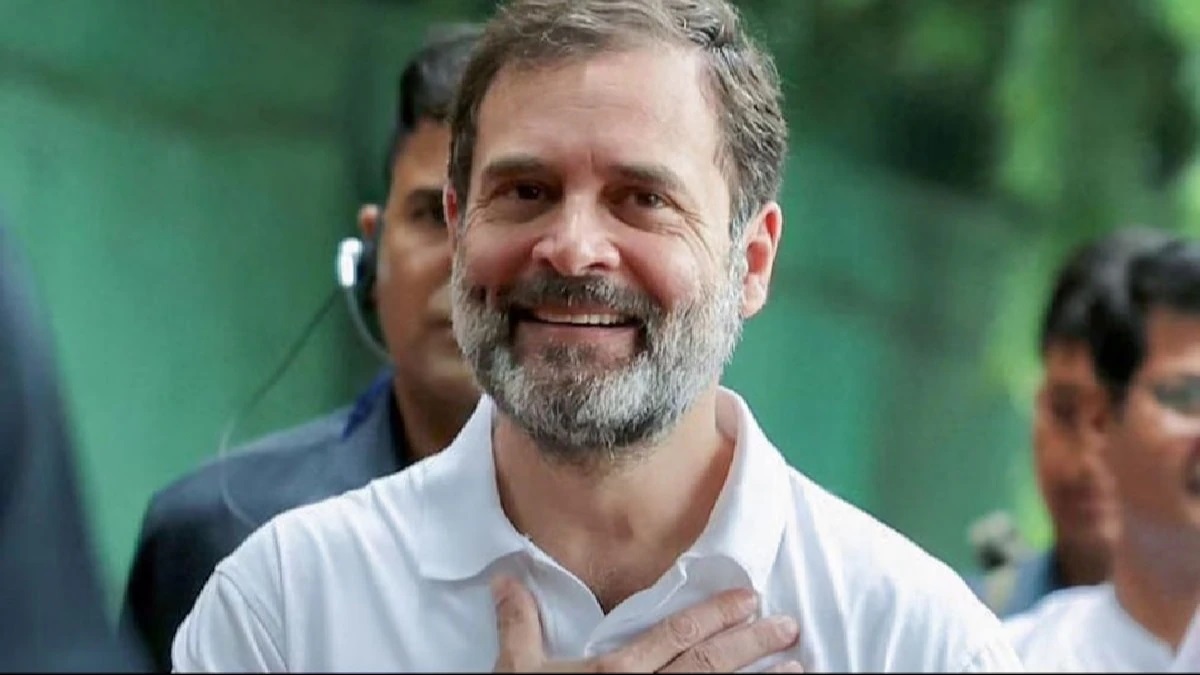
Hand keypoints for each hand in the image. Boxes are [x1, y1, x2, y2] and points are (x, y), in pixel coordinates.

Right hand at [490, 574, 802, 672]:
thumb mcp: (516, 672)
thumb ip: (519, 625)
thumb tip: (507, 579)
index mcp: (613, 672)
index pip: (674, 636)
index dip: (713, 615)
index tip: (748, 598)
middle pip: (708, 665)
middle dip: (751, 643)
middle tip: (788, 625)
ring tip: (798, 669)